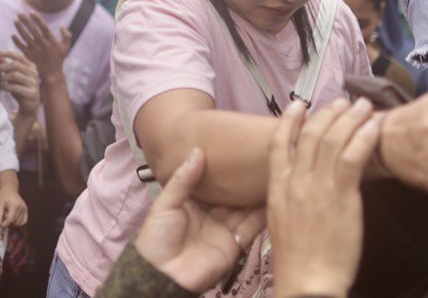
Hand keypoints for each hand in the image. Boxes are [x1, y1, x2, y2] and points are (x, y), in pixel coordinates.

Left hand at [0, 50, 40, 116]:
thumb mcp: (12, 76)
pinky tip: (4, 87)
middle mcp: (34, 73)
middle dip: (2, 67)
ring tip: (0, 81)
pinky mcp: (32, 93)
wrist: (29, 106)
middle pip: (15, 65)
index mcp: (31, 66)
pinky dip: (7, 86)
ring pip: (15, 75)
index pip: (19, 56)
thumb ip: (6, 66)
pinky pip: (16, 87)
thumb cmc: (20, 88)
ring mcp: (34, 83)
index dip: (7, 54)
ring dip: (4, 77)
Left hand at [0, 179, 27, 227]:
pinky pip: (24, 221)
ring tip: (9, 213)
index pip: (10, 219)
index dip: (4, 224)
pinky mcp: (26, 210)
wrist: (9, 189)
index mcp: (15, 206)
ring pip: (18, 223)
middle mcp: (21, 208)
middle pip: (14, 222)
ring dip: (12, 221)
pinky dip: (18, 222)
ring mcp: (25, 209)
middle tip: (4, 213)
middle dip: (8, 221)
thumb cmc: (3, 196)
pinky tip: (14, 217)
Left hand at [10, 13, 70, 81]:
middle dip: (25, 20)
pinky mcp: (29, 56)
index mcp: (51, 40)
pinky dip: (16, 40)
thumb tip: (62, 25)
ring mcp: (35, 50)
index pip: (43, 26)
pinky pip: (21, 47)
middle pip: (32, 29)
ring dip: (19, 28)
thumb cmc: (59, 59)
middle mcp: (43, 44)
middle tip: (19, 13)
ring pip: (25, 37)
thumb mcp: (66, 47)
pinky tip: (12, 35)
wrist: (52, 74)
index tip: (31, 12)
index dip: (37, 19)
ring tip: (15, 21)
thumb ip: (67, 35)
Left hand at [134, 147, 265, 293]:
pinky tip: (272, 201)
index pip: (211, 183)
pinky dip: (262, 216)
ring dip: (256, 196)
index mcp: (192, 203)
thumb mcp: (165, 203)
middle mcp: (210, 215)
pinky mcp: (232, 245)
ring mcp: (222, 230)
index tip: (236, 152)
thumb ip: (183, 179)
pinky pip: (250, 228)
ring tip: (270, 176)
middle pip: (231, 196)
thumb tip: (197, 152)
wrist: (161, 275)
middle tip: (259, 161)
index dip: (223, 170)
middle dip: (243, 182)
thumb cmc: (156, 240)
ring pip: (244, 209)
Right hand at [268, 98, 378, 297]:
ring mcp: (318, 186)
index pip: (280, 142)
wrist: (308, 280)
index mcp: (278, 187)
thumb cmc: (299, 259)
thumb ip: (290, 196)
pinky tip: (373, 128)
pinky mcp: (342, 195)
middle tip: (343, 103)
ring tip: (363, 107)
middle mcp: (296, 180)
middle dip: (329, 112)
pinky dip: (364, 138)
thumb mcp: (281, 221)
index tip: (299, 104)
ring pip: (334, 139)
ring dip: (351, 118)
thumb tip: (303, 182)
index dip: (289, 119)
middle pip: (311, 134)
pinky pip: (354, 157)